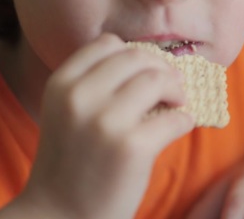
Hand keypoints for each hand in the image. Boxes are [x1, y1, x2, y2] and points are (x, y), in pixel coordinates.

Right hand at [15, 34, 194, 218]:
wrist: (60, 217)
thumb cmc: (71, 165)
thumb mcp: (67, 114)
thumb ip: (95, 85)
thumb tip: (151, 63)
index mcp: (61, 84)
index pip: (106, 43)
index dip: (133, 54)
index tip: (145, 70)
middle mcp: (79, 97)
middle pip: (136, 57)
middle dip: (161, 68)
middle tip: (172, 85)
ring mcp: (105, 121)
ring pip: (158, 80)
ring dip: (176, 90)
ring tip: (176, 104)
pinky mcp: (132, 147)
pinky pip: (175, 118)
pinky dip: (184, 120)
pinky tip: (179, 127)